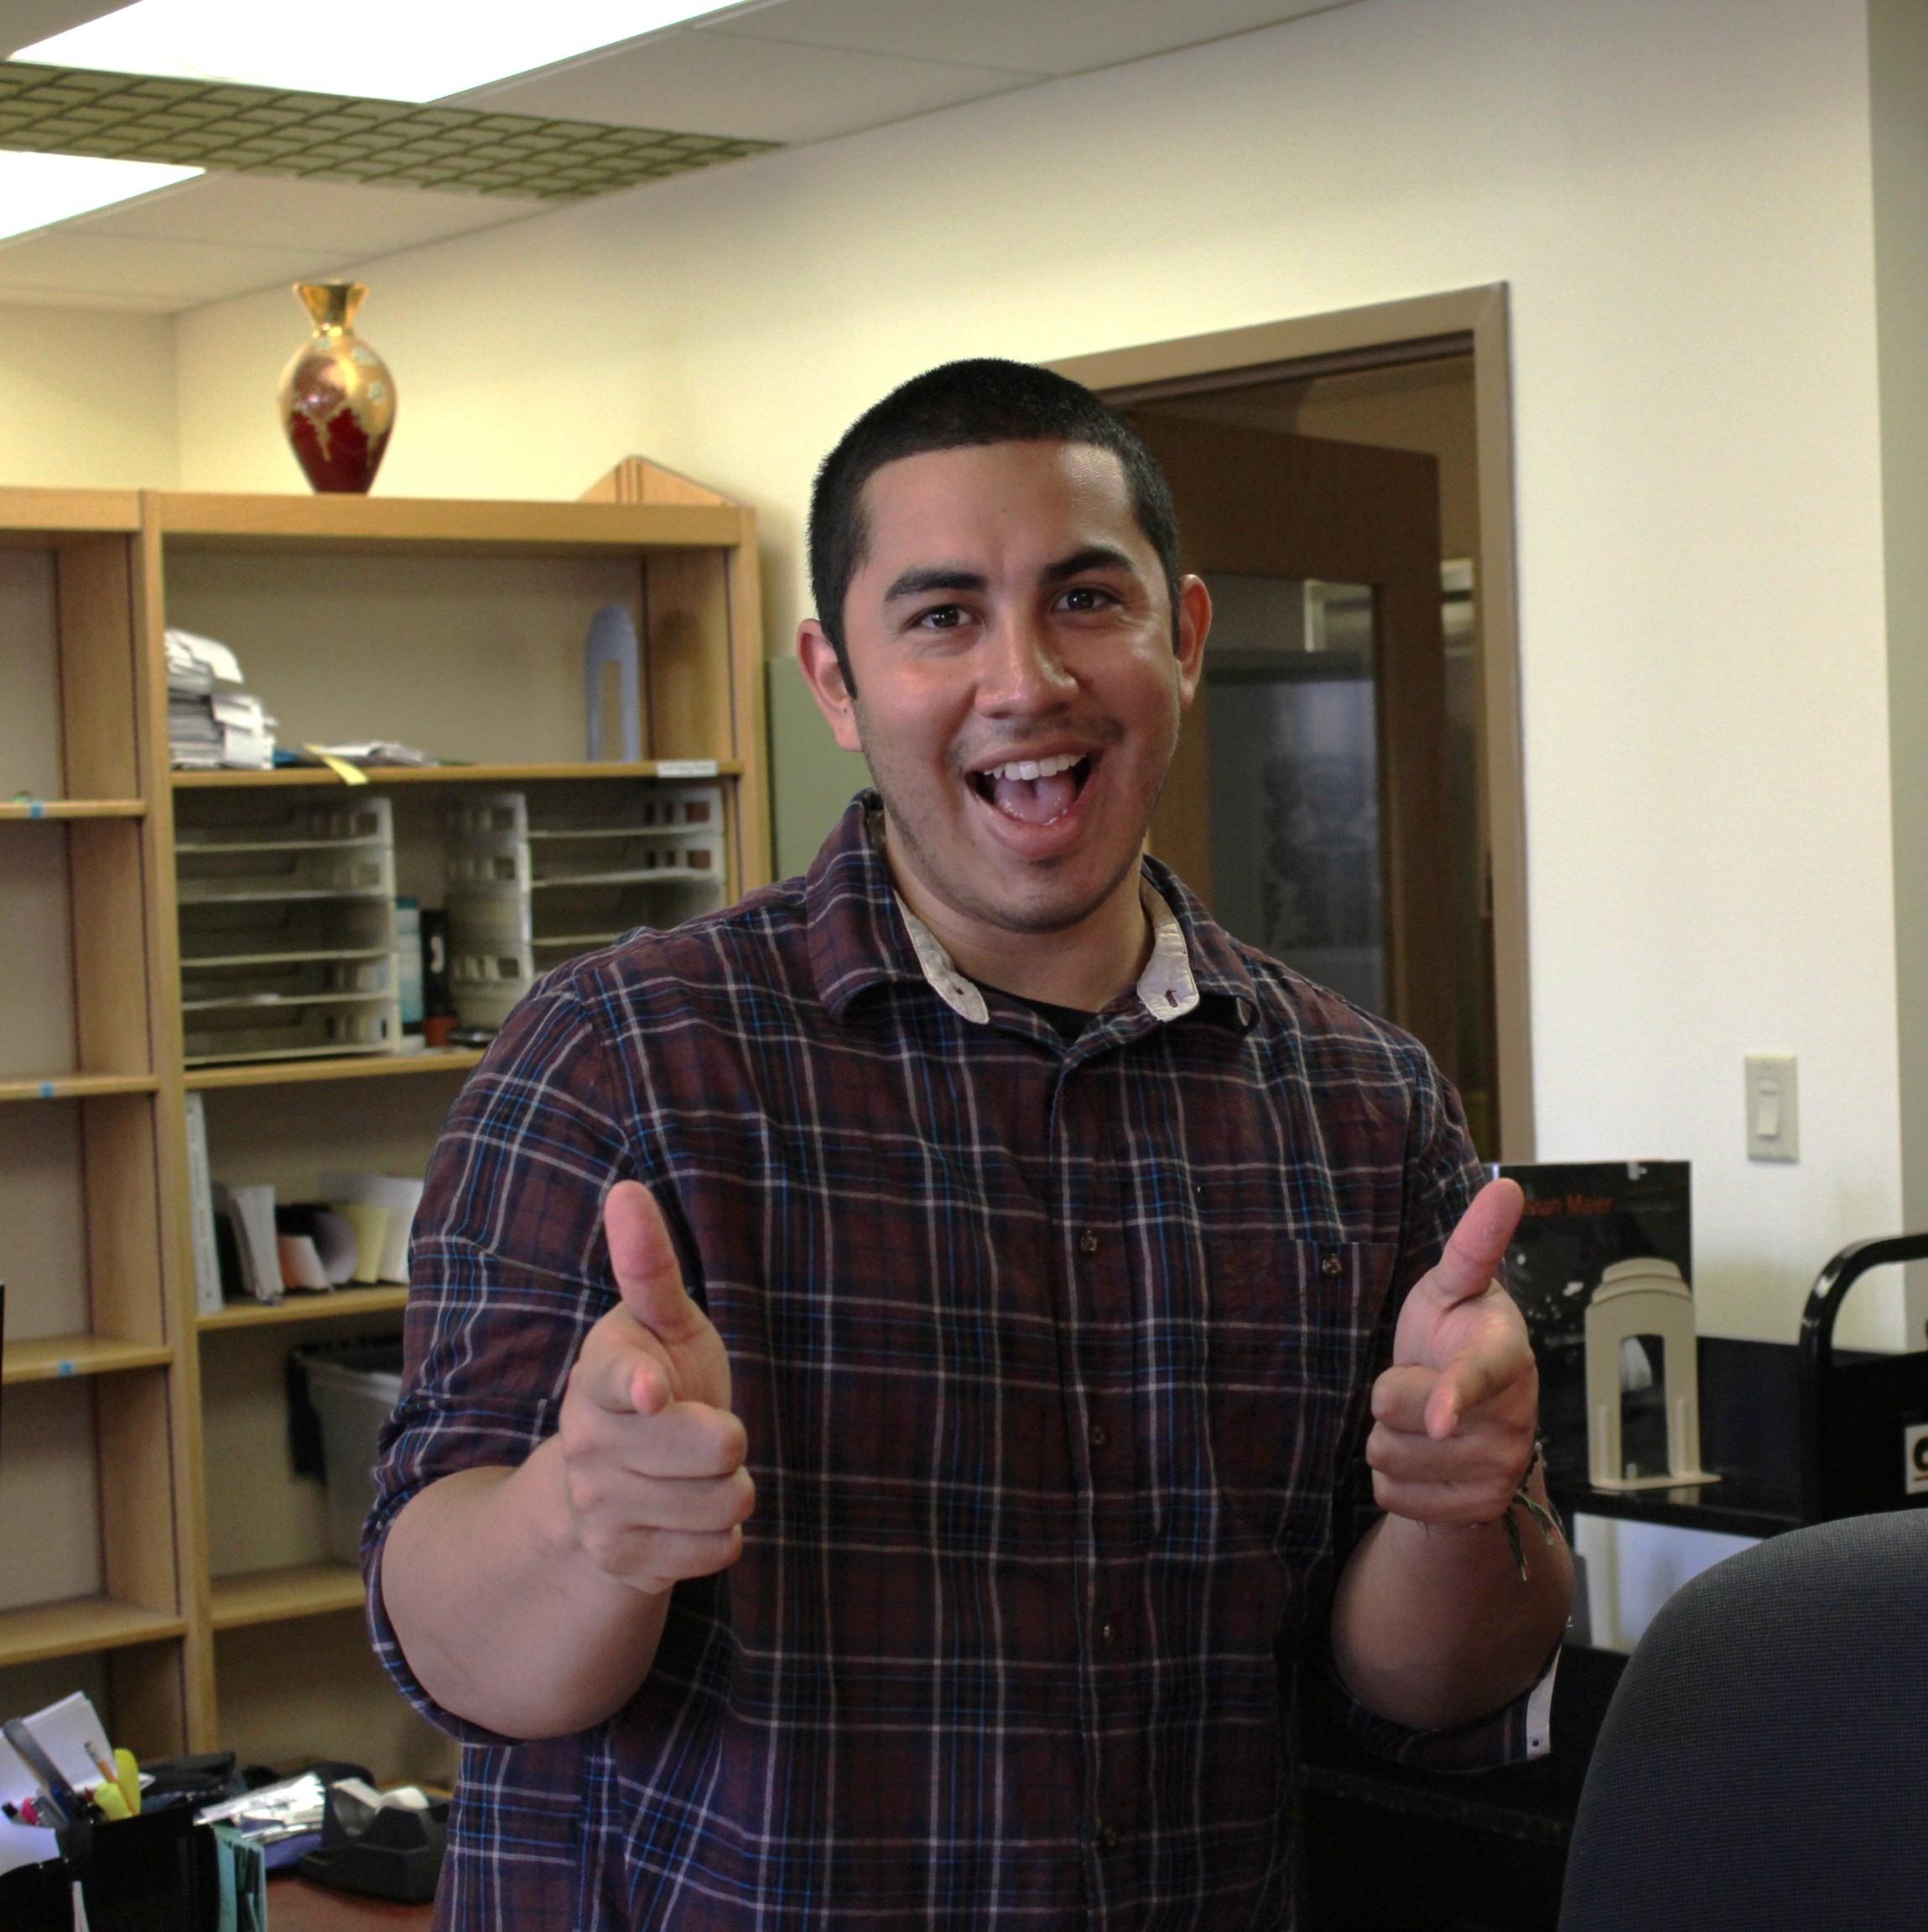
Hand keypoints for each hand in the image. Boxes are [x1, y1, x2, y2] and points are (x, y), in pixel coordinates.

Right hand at [557, 1180, 752, 1593]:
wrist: (615, 1481)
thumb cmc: (658, 1376)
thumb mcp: (662, 1321)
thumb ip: (649, 1266)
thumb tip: (627, 1190)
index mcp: (601, 1376)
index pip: (616, 1381)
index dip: (640, 1388)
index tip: (654, 1392)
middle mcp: (589, 1445)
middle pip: (711, 1451)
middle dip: (730, 1440)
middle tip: (709, 1428)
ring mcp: (601, 1507)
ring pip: (721, 1505)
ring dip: (731, 1491)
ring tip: (699, 1472)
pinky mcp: (625, 1559)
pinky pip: (717, 1552)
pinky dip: (721, 1536)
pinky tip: (690, 1513)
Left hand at [1367, 1178, 1537, 1526]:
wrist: (1463, 1424)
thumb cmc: (1453, 1336)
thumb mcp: (1453, 1286)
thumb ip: (1475, 1243)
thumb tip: (1508, 1185)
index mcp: (1506, 1355)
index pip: (1478, 1375)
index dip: (1453, 1395)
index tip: (1439, 1415)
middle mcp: (1515, 1418)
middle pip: (1395, 1413)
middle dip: (1390, 1398)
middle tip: (1420, 1386)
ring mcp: (1500, 1470)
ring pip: (1388, 1457)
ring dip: (1389, 1441)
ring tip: (1422, 1424)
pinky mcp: (1476, 1513)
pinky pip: (1391, 1496)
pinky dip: (1394, 1482)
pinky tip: (1425, 1464)